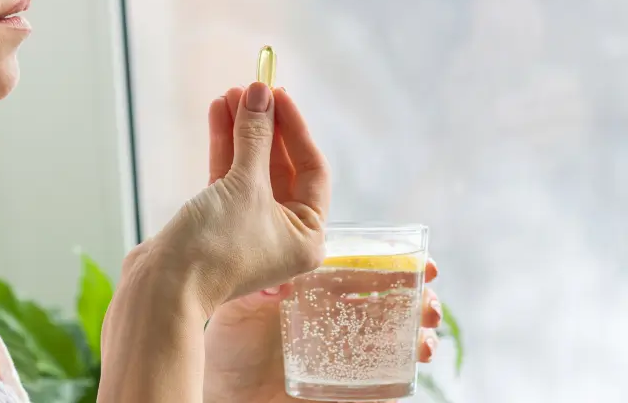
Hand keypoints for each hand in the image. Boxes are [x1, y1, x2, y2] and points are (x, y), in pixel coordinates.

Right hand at [156, 84, 330, 307]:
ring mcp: (248, 226)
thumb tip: (261, 93)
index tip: (277, 92)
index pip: (311, 168)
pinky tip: (217, 114)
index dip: (294, 127)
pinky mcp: (217, 220)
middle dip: (264, 125)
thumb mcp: (244, 185)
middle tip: (252, 89)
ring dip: (241, 130)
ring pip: (250, 168)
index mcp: (307, 235)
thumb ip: (255, 136)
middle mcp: (282, 232)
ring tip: (230, 95)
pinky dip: (223, 147)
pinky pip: (227, 176)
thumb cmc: (215, 245)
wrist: (164, 285)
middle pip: (280, 165)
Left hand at [203, 260, 443, 402]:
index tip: (424, 263)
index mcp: (320, 293)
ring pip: (398, 344)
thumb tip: (283, 277)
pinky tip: (409, 373)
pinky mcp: (346, 391)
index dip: (399, 265)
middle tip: (428, 303)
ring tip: (425, 341)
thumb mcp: (238, 308)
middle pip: (394, 306)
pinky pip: (383, 388)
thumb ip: (258, 287)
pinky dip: (401, 382)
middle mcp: (339, 322)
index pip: (367, 272)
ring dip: (422, 339)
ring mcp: (345, 357)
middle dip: (422, 301)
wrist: (224, 393)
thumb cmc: (229, 347)